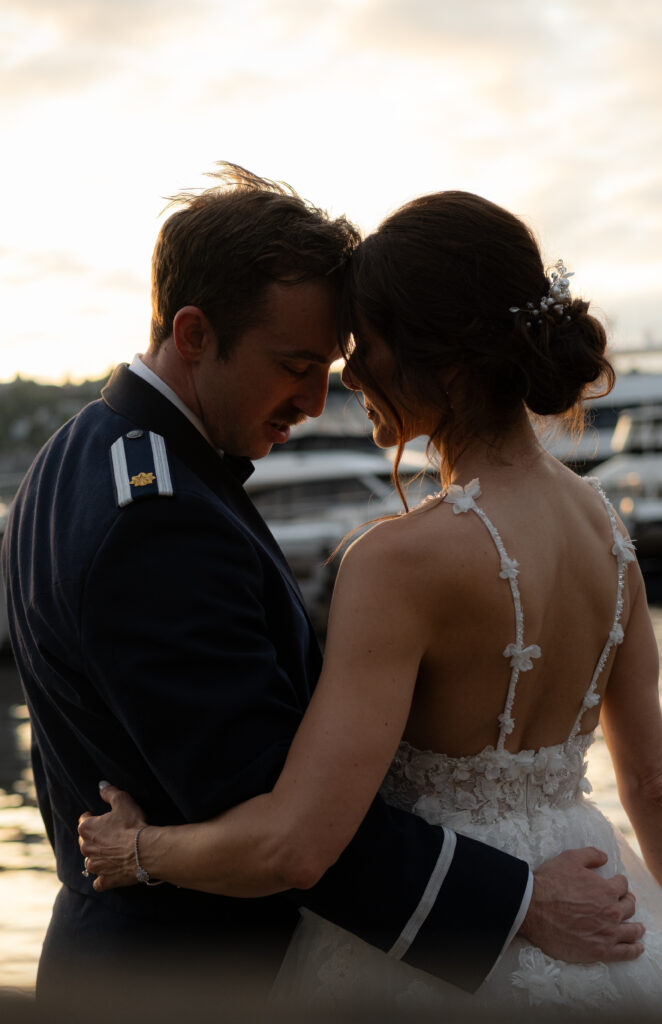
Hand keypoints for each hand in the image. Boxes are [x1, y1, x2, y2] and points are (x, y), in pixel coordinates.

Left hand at [78, 782, 146, 891]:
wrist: (144, 850)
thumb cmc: (132, 824)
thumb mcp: (122, 801)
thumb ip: (109, 792)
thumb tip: (101, 785)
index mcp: (87, 829)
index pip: (84, 820)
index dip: (93, 817)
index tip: (102, 817)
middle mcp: (86, 849)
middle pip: (86, 842)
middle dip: (95, 839)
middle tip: (111, 835)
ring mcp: (95, 866)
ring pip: (91, 862)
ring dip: (98, 858)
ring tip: (112, 854)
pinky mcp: (105, 880)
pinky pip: (99, 882)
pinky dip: (103, 879)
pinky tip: (110, 874)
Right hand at [520, 847, 644, 961]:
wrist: (533, 909)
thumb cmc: (550, 882)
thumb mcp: (570, 858)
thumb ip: (591, 855)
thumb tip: (605, 858)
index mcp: (606, 890)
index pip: (622, 886)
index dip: (618, 883)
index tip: (616, 885)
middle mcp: (611, 912)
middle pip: (629, 907)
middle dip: (628, 902)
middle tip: (625, 903)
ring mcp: (607, 933)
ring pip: (631, 930)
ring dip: (637, 928)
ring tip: (638, 928)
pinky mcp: (600, 951)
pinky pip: (625, 952)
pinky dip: (634, 950)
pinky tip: (637, 947)